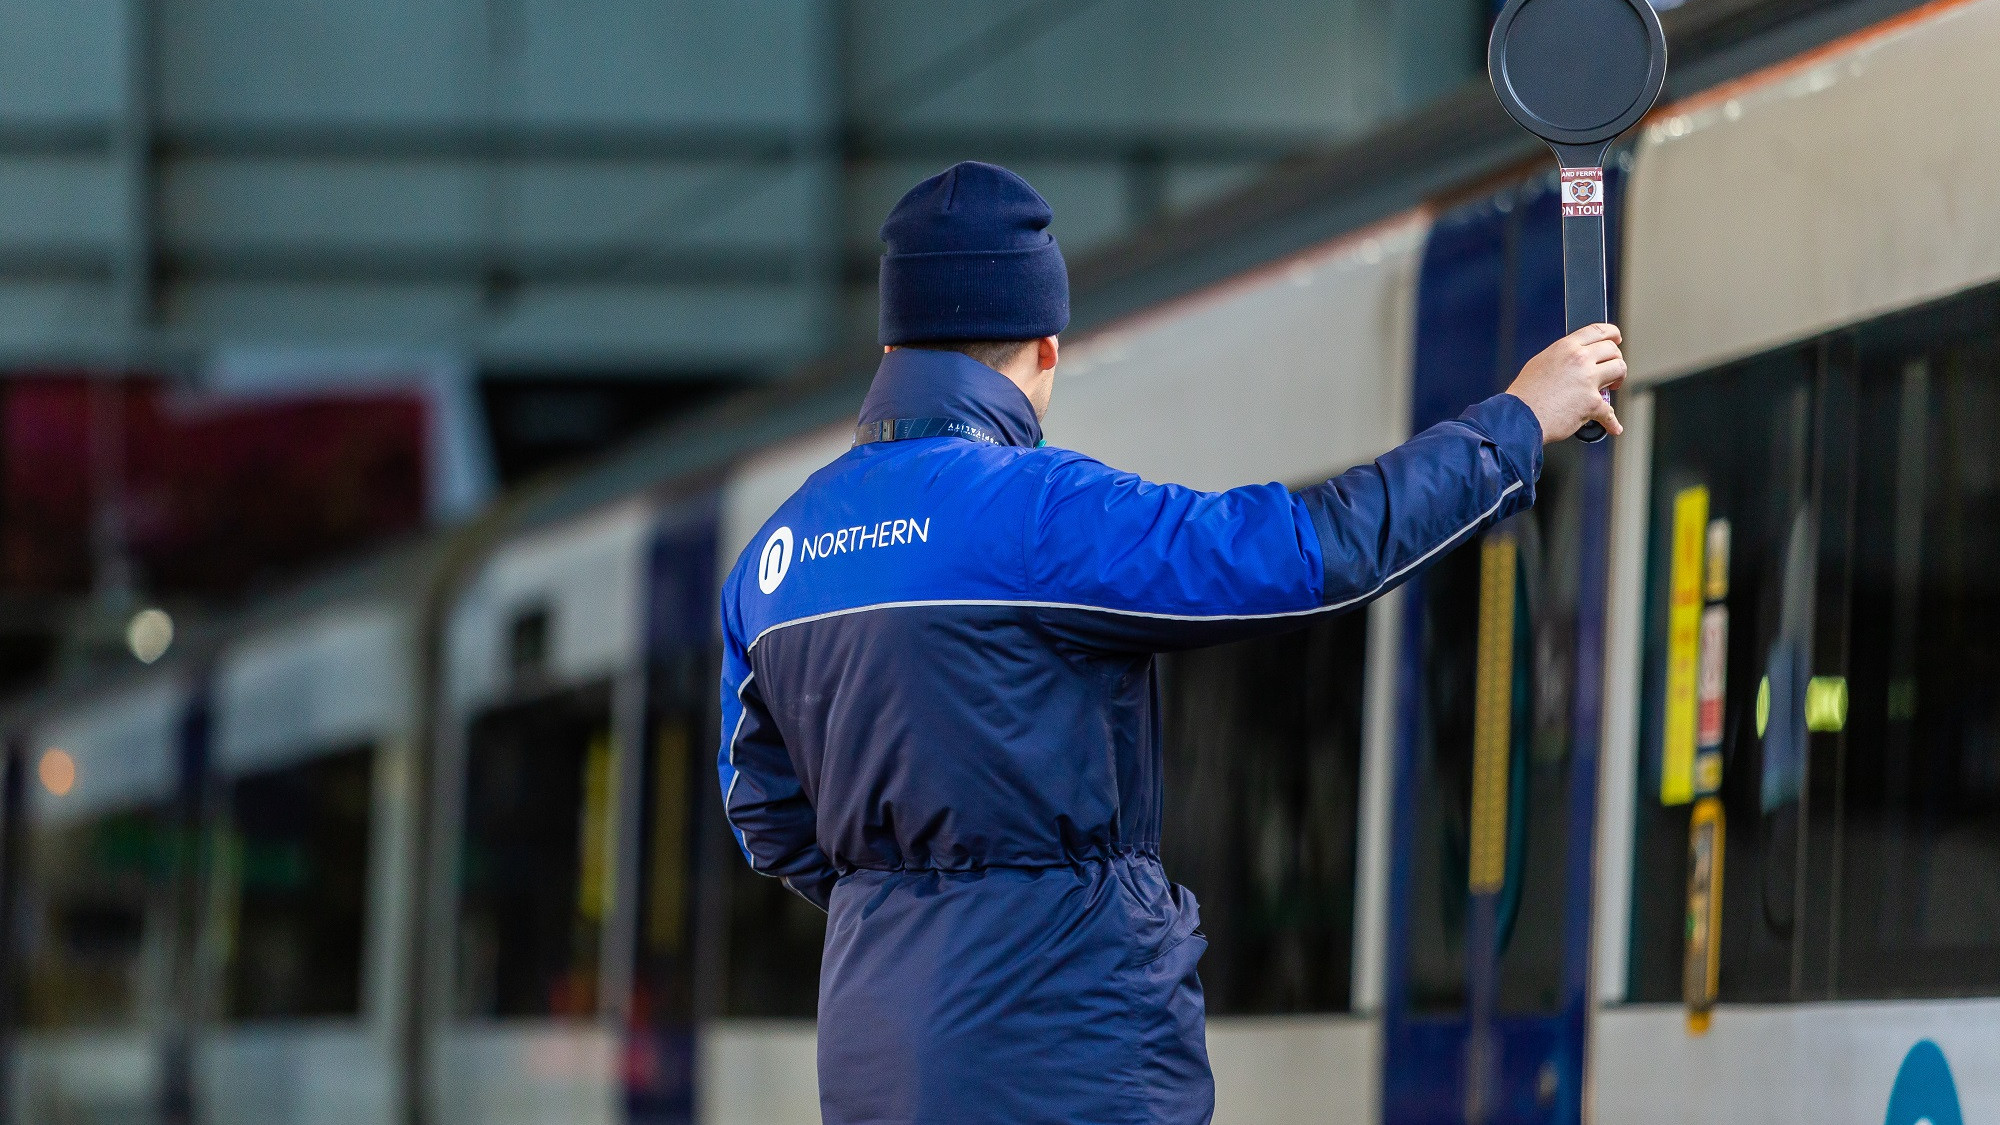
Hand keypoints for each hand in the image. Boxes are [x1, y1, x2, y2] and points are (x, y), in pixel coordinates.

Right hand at [1507, 323, 1626, 443]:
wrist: (1519, 416)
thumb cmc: (1525, 394)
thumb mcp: (1541, 362)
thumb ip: (1562, 357)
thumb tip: (1575, 361)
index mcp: (1566, 347)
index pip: (1598, 331)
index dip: (1612, 333)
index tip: (1616, 338)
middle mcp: (1579, 359)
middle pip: (1612, 350)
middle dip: (1616, 360)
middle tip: (1611, 371)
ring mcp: (1587, 380)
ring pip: (1619, 370)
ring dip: (1618, 379)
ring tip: (1611, 389)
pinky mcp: (1592, 403)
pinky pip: (1610, 412)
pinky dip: (1612, 422)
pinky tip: (1613, 427)